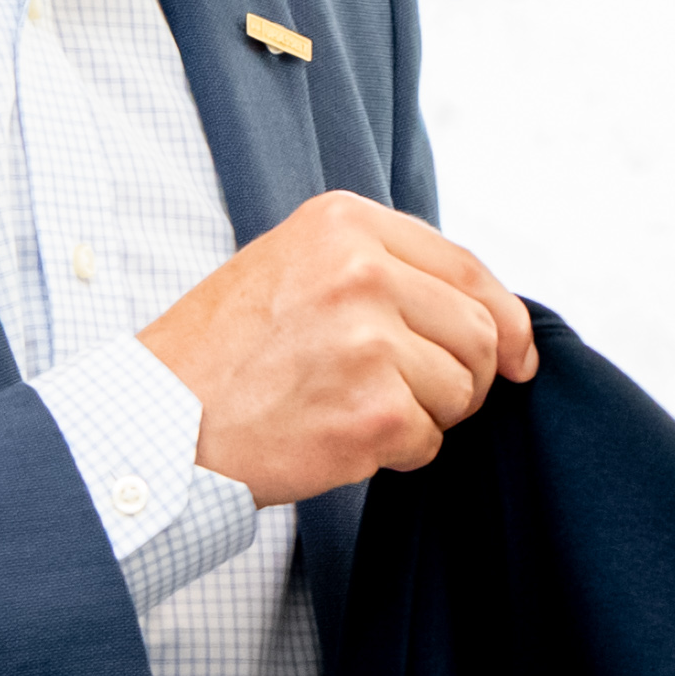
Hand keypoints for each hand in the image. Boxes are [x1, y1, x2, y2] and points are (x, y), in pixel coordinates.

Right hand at [136, 192, 537, 503]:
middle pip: (480, 333)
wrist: (156, 419)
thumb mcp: (294, 266)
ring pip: (462, 390)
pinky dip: (396, 452)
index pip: (468, 268)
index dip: (505, 320)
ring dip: (425, 415)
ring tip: (354, 409)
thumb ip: (382, 270)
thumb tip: (488, 312)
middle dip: (466, 377)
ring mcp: (369, 341)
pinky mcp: (371, 411)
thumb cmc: (221, 352)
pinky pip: (429, 440)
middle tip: (413, 396)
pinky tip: (338, 437)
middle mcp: (362, 271)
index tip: (518, 356)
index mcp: (345, 223)